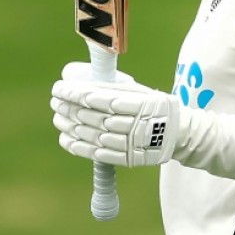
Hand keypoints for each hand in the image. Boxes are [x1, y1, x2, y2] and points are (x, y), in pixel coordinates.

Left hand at [51, 62, 180, 166]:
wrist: (178, 134)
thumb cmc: (153, 106)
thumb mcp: (140, 91)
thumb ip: (113, 86)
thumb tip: (78, 76)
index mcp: (140, 102)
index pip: (101, 97)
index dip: (77, 93)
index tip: (60, 88)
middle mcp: (136, 123)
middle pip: (95, 116)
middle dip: (70, 108)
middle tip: (55, 101)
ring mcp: (131, 143)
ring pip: (94, 135)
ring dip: (71, 127)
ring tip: (58, 117)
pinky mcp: (128, 158)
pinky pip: (99, 154)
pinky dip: (79, 147)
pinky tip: (66, 138)